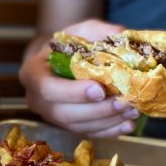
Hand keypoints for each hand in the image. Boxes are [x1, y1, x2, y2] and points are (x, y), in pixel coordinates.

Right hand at [19, 19, 140, 137]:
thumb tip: (119, 36)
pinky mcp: (69, 127)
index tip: (100, 90)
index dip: (73, 93)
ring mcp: (53, 117)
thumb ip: (98, 32)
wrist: (66, 62)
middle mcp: (38, 100)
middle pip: (64, 113)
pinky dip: (110, 131)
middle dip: (97, 110)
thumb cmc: (71, 45)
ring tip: (133, 111)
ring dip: (108, 121)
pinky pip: (88, 134)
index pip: (47, 89)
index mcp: (32, 73)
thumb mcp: (81, 31)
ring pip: (78, 126)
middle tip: (124, 102)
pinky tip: (127, 124)